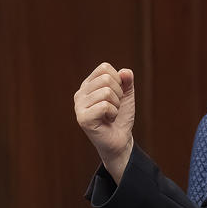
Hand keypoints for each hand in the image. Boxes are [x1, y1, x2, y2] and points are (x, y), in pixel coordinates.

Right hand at [74, 62, 134, 183]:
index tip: (117, 94)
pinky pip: (104, 106)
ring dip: (116, 105)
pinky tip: (107, 120)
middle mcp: (80, 93)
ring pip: (107, 92)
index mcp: (88, 84)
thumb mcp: (126, 95)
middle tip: (114, 106)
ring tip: (110, 114)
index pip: (104, 68)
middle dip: (118, 93)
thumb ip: (126, 81)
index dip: (118, 80)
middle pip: (106, 79)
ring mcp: (79, 106)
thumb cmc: (121, 116)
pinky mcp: (83, 118)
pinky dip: (113, 113)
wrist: (120, 139)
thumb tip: (125, 72)